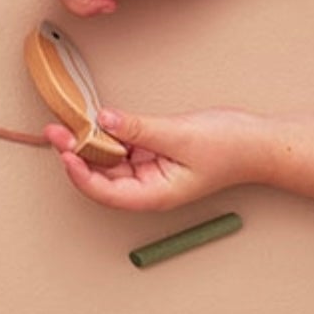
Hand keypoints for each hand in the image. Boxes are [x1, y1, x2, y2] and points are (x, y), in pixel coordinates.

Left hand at [45, 108, 264, 211]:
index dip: (79, 174)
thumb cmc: (229, 148)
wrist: (258, 142)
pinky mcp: (152, 152)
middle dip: (77, 154)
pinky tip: (94, 119)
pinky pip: (122, 145)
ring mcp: (149, 169)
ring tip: (66, 122)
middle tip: (55, 130)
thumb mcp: (179, 135)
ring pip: (108, 160)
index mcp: (154, 194)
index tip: (64, 150)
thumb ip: (139, 129)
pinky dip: (107, 133)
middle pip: (101, 176)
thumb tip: (104, 120)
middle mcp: (147, 186)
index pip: (105, 192)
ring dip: (88, 143)